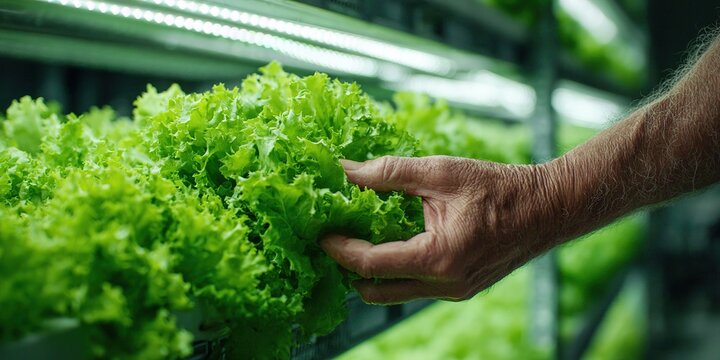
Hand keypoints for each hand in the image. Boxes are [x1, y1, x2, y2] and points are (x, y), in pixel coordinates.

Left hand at [320, 155, 558, 303]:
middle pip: (375, 290)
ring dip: (372, 273)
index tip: (320, 232)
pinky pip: (416, 288)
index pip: (370, 264)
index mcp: (437, 258)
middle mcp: (444, 286)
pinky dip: (396, 271)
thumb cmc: (499, 188)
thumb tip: (345, 170)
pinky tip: (391, 242)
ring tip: (358, 239)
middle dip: (349, 268)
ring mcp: (453, 292)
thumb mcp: (441, 172)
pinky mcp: (460, 290)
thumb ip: (388, 173)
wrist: (548, 209)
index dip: (339, 248)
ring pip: (395, 294)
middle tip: (334, 239)